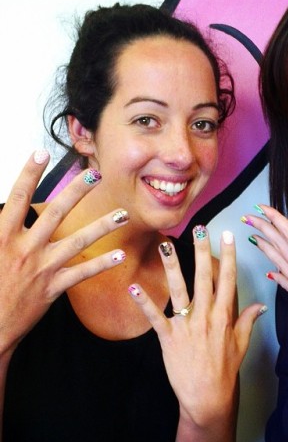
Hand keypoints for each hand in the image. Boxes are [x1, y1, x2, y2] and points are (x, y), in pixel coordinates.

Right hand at [0, 150, 127, 355]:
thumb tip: (4, 209)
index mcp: (1, 236)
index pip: (17, 199)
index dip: (28, 175)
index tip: (41, 153)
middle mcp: (24, 248)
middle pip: (55, 213)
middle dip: (77, 191)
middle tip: (96, 174)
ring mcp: (41, 268)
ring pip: (77, 241)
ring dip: (102, 226)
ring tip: (122, 214)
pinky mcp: (53, 287)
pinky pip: (82, 273)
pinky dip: (101, 264)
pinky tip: (119, 255)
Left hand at [128, 226, 265, 427]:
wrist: (207, 398)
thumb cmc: (225, 370)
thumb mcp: (242, 344)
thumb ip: (249, 320)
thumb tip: (261, 305)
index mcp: (225, 316)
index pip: (228, 280)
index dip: (229, 256)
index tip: (228, 236)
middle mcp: (206, 316)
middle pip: (205, 278)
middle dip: (202, 251)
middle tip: (200, 229)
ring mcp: (187, 326)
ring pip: (179, 290)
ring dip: (172, 266)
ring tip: (165, 245)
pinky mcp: (169, 338)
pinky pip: (155, 317)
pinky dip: (144, 302)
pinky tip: (133, 286)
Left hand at [242, 208, 287, 378]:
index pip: (286, 235)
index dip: (274, 220)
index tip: (259, 208)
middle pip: (277, 245)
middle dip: (263, 229)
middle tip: (248, 217)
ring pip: (278, 261)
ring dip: (267, 247)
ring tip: (255, 239)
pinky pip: (284, 282)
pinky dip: (277, 274)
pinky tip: (270, 273)